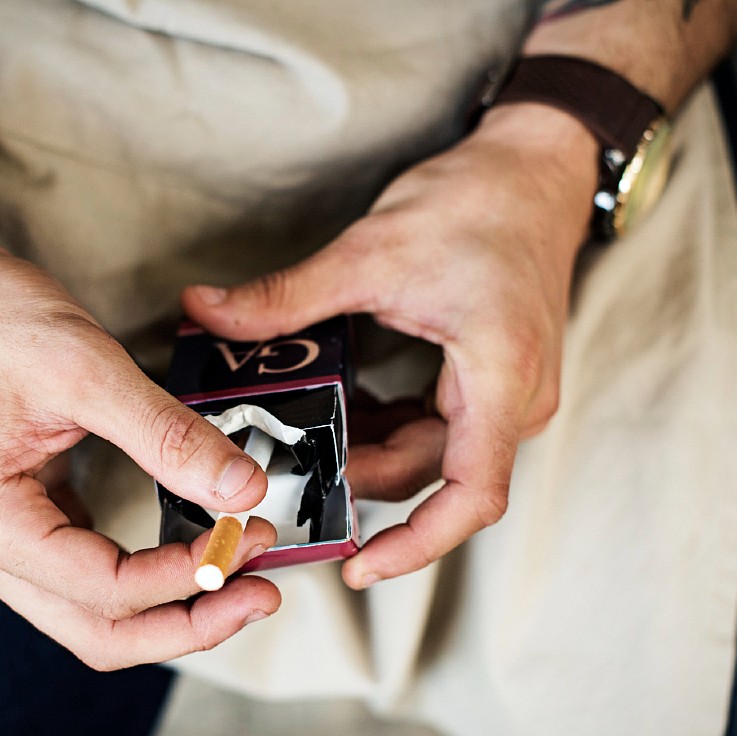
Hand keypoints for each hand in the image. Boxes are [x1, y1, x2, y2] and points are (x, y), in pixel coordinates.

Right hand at [0, 247, 280, 669]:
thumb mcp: (87, 369)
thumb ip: (168, 435)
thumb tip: (243, 490)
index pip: (105, 589)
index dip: (186, 576)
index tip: (248, 538)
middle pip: (101, 633)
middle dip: (188, 623)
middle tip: (261, 593)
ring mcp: (6, 545)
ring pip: (99, 618)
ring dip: (174, 609)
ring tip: (243, 577)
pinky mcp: (31, 526)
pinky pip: (96, 580)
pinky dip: (152, 580)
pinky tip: (200, 554)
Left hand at [182, 104, 598, 588]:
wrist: (534, 168)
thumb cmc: (478, 203)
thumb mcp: (371, 251)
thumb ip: (286, 297)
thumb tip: (203, 310)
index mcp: (502, 379)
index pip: (472, 495)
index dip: (417, 544)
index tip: (360, 566)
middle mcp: (516, 401)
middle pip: (432, 474)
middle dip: (358, 479)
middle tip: (284, 471)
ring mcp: (508, 394)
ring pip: (430, 455)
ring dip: (368, 453)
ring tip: (301, 444)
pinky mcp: (492, 382)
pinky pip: (436, 429)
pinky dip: (386, 428)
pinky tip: (337, 414)